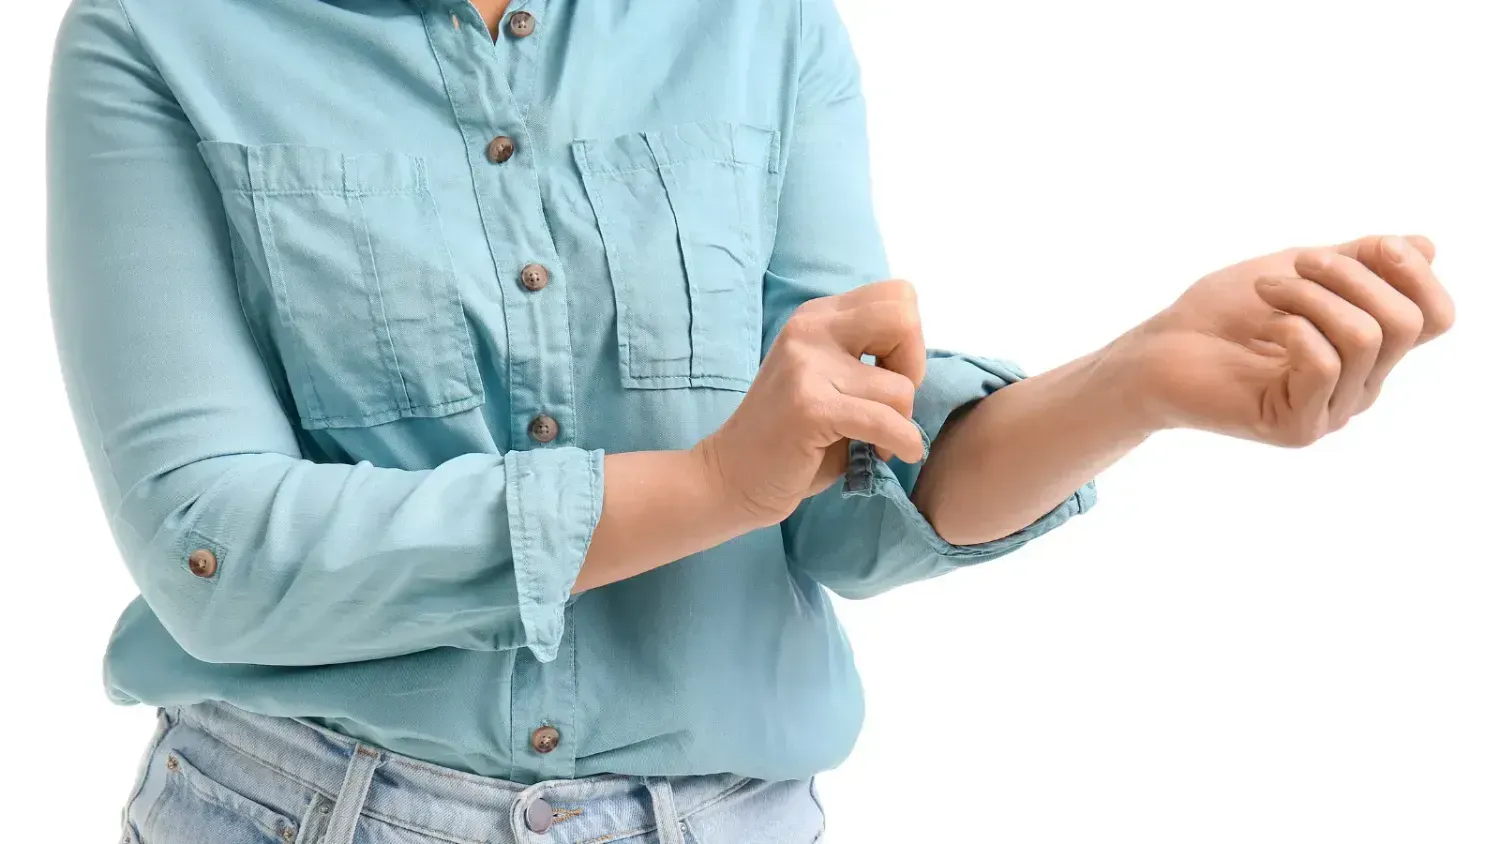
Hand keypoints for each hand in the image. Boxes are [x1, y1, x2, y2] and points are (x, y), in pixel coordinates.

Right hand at [694, 280, 926, 525]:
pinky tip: (891, 453)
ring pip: (899, 387)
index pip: (897, 297)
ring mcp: (807, 365)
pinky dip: (902, 443)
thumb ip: (863, 356)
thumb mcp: (826, 377)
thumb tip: (918, 358)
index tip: (887, 377)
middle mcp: (810, 329)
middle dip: (914, 366)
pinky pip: (886, 421)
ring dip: (901, 421)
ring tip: (874, 440)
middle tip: (892, 402)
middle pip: (903, 317)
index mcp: (817, 317)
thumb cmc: (790, 437)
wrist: (731, 476)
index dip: (908, 340)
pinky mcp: (810, 407)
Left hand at [1115, 234, 1455, 445]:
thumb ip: (1360, 262)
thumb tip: (1426, 245)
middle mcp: (1361, 388)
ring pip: (1366, 337)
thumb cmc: (1220, 313)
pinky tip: (1263, 326)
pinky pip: (1325, 365)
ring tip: (1267, 288)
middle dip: (1353, 274)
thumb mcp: (1300, 271)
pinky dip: (1294, 328)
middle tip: (1296, 263)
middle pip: (1406, 323)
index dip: (1416, 273)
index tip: (1373, 243)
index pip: (1436, 318)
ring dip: (1313, 295)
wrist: (1157, 351)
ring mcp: (1331, 412)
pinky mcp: (1297, 428)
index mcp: (1370, 352)